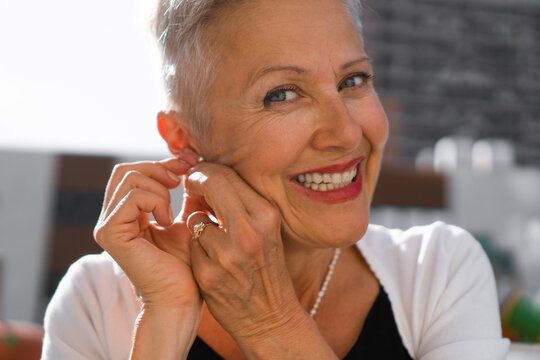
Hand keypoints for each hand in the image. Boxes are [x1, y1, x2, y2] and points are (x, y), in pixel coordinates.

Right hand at [93, 157, 199, 309]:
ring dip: (159, 189)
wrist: (180, 298)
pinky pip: (132, 197)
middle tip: (180, 182)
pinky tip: (166, 220)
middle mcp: (111, 218)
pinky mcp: (110, 233)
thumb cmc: (187, 265)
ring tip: (171, 214)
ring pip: (129, 178)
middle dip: (158, 169)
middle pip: (125, 170)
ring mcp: (107, 225)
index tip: (189, 162)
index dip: (162, 163)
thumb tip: (188, 161)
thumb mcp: (189, 218)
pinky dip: (155, 200)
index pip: (134, 173)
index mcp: (126, 215)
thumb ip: (185, 193)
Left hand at [182, 163, 301, 343]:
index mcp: (267, 215)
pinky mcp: (209, 274)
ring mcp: (228, 254)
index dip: (205, 171)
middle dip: (194, 182)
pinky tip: (210, 261)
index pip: (227, 175)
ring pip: (195, 218)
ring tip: (210, 238)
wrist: (271, 318)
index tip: (198, 176)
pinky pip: (191, 246)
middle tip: (189, 187)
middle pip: (210, 184)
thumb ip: (240, 204)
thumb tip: (206, 175)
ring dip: (196, 224)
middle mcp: (250, 232)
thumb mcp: (265, 232)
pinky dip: (196, 249)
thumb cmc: (266, 269)